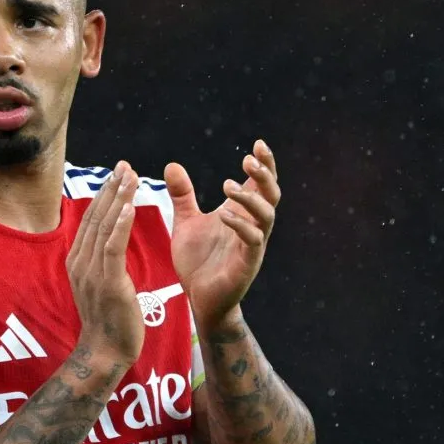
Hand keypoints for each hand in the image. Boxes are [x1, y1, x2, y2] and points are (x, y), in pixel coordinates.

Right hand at [66, 160, 144, 367]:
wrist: (106, 352)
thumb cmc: (109, 319)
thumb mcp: (101, 283)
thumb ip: (101, 260)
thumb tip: (108, 238)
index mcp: (77, 260)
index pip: (91, 219)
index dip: (104, 194)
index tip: (117, 173)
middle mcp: (79, 261)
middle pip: (95, 217)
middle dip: (111, 188)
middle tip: (124, 165)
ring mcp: (91, 272)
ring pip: (104, 227)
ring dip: (118, 199)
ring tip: (129, 176)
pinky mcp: (107, 282)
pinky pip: (112, 248)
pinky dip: (119, 225)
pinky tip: (128, 207)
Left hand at [164, 140, 280, 325]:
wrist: (198, 299)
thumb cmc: (198, 261)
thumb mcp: (186, 222)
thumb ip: (183, 195)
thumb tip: (171, 164)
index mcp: (241, 214)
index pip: (260, 184)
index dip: (264, 164)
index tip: (258, 143)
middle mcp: (252, 226)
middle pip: (271, 195)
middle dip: (264, 175)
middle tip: (249, 159)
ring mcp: (252, 245)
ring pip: (266, 216)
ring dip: (250, 198)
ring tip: (227, 185)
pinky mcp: (246, 264)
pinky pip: (253, 241)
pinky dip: (240, 225)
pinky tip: (224, 215)